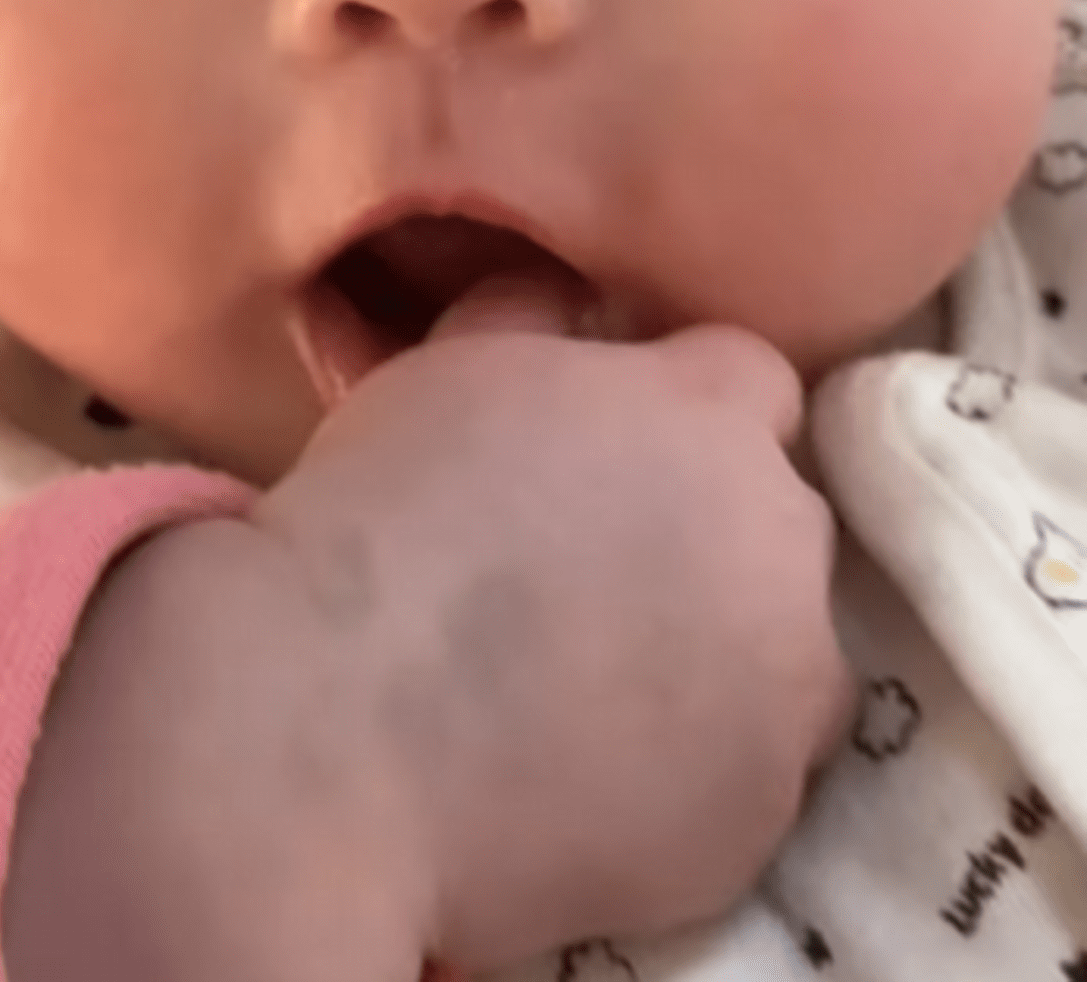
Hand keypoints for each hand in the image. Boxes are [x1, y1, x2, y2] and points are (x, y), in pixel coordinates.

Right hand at [257, 276, 853, 974]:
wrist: (334, 728)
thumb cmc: (381, 520)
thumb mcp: (455, 366)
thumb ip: (541, 317)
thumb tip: (572, 301)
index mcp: (710, 414)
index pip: (753, 379)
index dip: (682, 411)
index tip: (614, 456)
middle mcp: (781, 539)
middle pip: (776, 518)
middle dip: (709, 534)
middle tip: (591, 576)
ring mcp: (786, 689)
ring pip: (781, 653)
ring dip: (720, 655)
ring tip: (591, 688)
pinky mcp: (757, 818)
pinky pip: (747, 773)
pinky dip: (691, 772)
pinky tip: (586, 771)